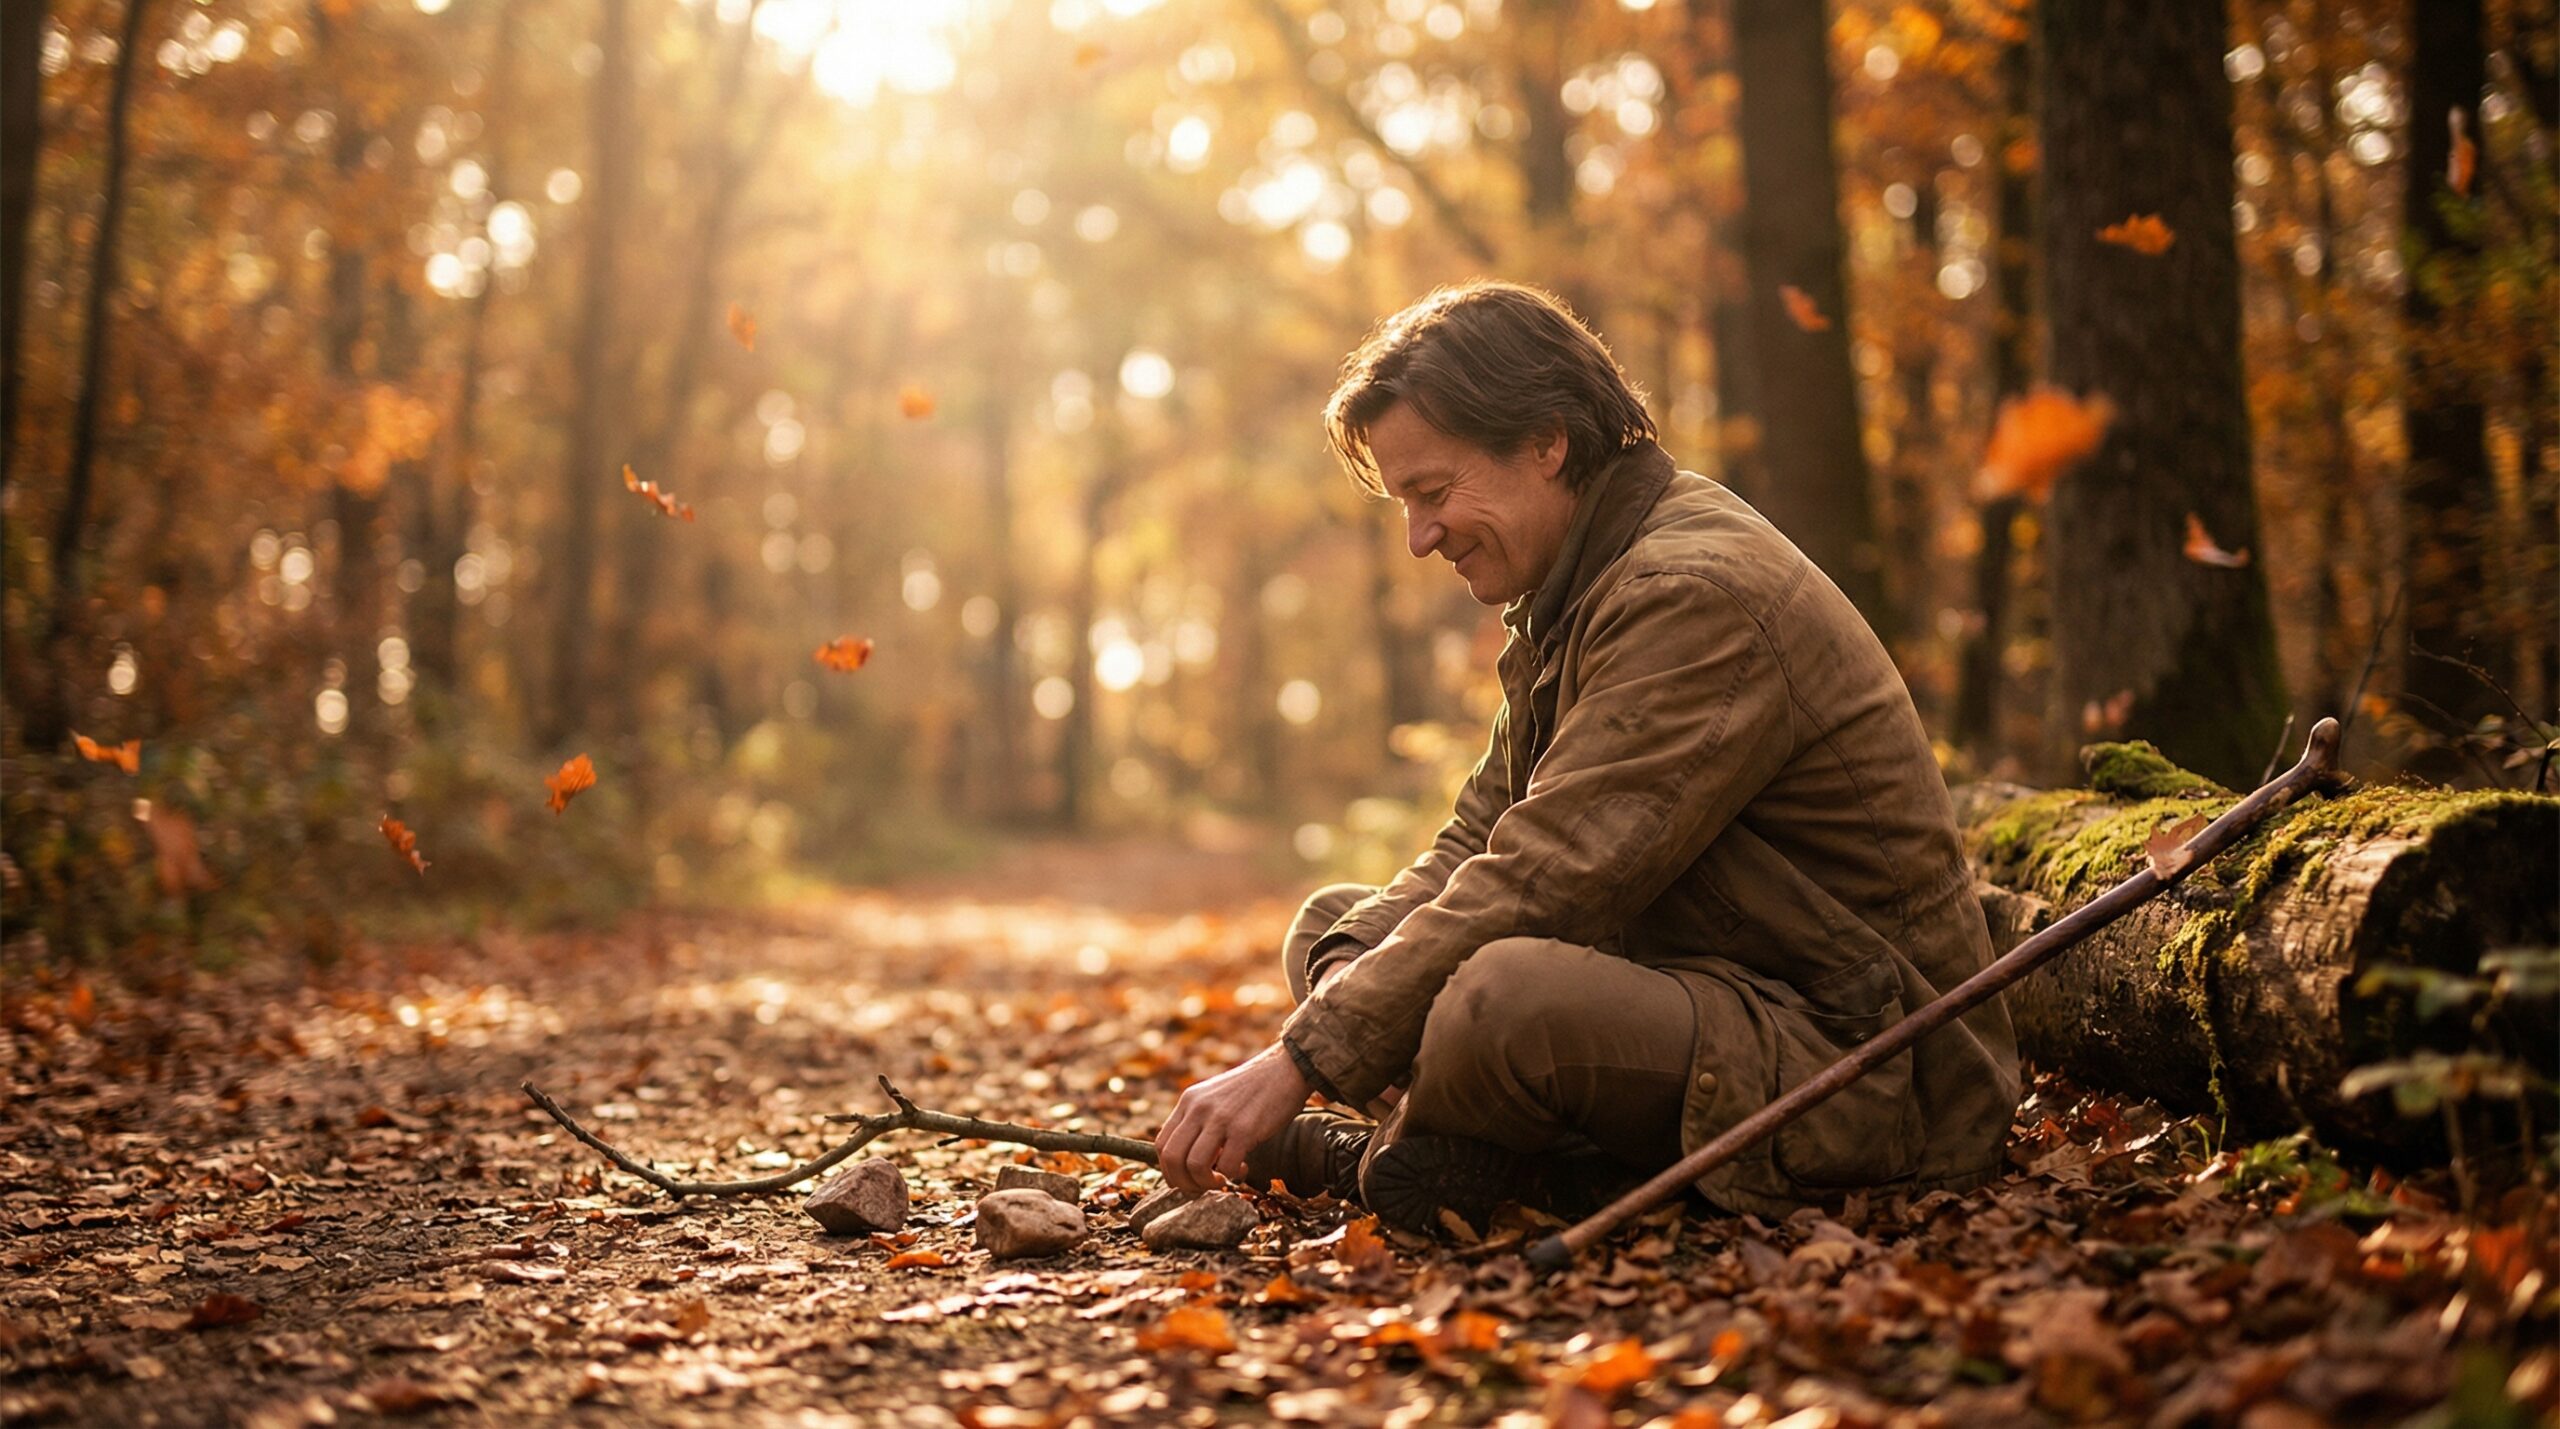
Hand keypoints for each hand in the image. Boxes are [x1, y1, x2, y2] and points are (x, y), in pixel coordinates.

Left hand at [1155, 1043, 1310, 1194]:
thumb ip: (1199, 1122)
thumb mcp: (1215, 1098)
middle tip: (1202, 1188)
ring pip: (1194, 1165)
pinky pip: (1227, 1167)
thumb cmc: (1253, 1090)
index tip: (1186, 1180)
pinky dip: (1233, 1177)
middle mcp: (1199, 1108)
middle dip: (1183, 1183)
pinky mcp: (1244, 1129)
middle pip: (1172, 1158)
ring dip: (1206, 1184)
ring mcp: (1220, 1118)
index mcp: (1189, 1101)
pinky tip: (1244, 1167)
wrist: (1284, 1069)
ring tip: (1222, 1181)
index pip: (1162, 1144)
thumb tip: (1189, 1160)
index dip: (1170, 1170)